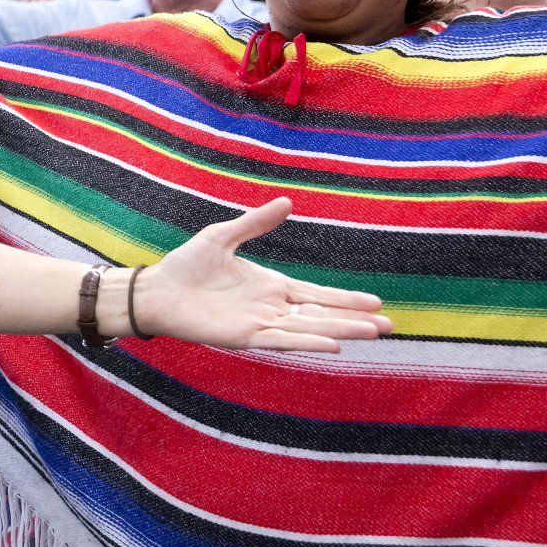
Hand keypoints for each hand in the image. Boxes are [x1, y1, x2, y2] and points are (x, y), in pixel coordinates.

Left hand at [131, 198, 390, 352]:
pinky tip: (332, 344)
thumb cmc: (187, 265)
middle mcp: (271, 308)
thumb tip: (287, 202)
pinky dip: (306, 342)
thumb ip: (255, 222)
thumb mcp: (224, 236)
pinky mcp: (243, 336)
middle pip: (321, 314)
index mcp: (270, 286)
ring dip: (340, 330)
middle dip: (355, 319)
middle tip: (389, 325)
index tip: (376, 302)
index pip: (317, 294)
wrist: (157, 289)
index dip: (346, 299)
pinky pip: (280, 341)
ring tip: (373, 332)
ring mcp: (259, 323)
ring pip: (309, 329)